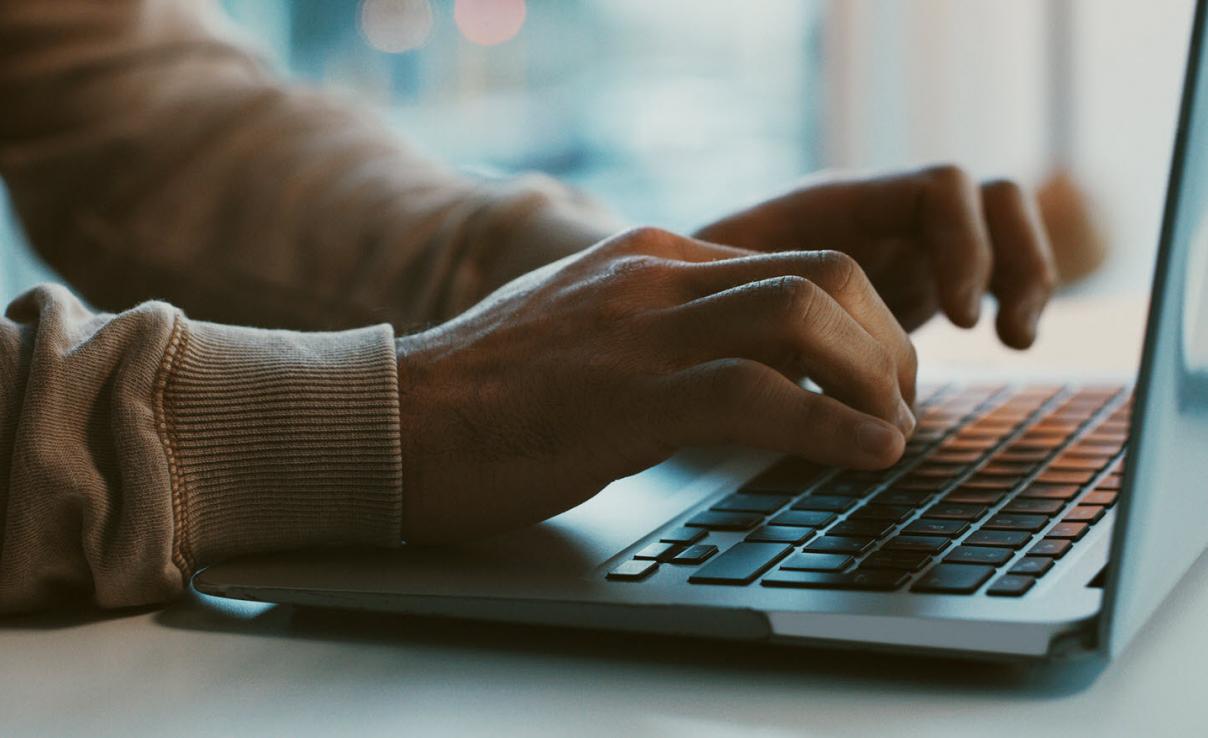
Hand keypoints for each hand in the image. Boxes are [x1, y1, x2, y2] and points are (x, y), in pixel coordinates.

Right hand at [395, 227, 916, 542]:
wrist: (393, 419)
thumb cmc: (487, 393)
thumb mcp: (588, 330)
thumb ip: (660, 326)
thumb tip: (737, 361)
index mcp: (651, 257)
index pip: (796, 260)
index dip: (862, 318)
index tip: (879, 375)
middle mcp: (654, 277)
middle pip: (822, 274)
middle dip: (885, 341)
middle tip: (899, 403)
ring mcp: (639, 332)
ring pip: (804, 317)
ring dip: (874, 379)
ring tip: (893, 432)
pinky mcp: (626, 398)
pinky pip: (760, 395)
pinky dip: (832, 426)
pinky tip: (867, 454)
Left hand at [694, 165, 1057, 347]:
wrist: (685, 303)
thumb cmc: (692, 297)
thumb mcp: (721, 298)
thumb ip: (764, 306)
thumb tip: (793, 346)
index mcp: (838, 205)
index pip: (936, 190)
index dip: (962, 246)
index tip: (960, 318)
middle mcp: (881, 215)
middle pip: (987, 198)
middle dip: (1011, 260)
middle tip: (995, 334)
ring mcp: (903, 244)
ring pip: (1000, 227)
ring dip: (1026, 275)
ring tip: (1016, 340)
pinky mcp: (914, 282)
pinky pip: (990, 268)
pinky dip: (1011, 296)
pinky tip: (1007, 342)